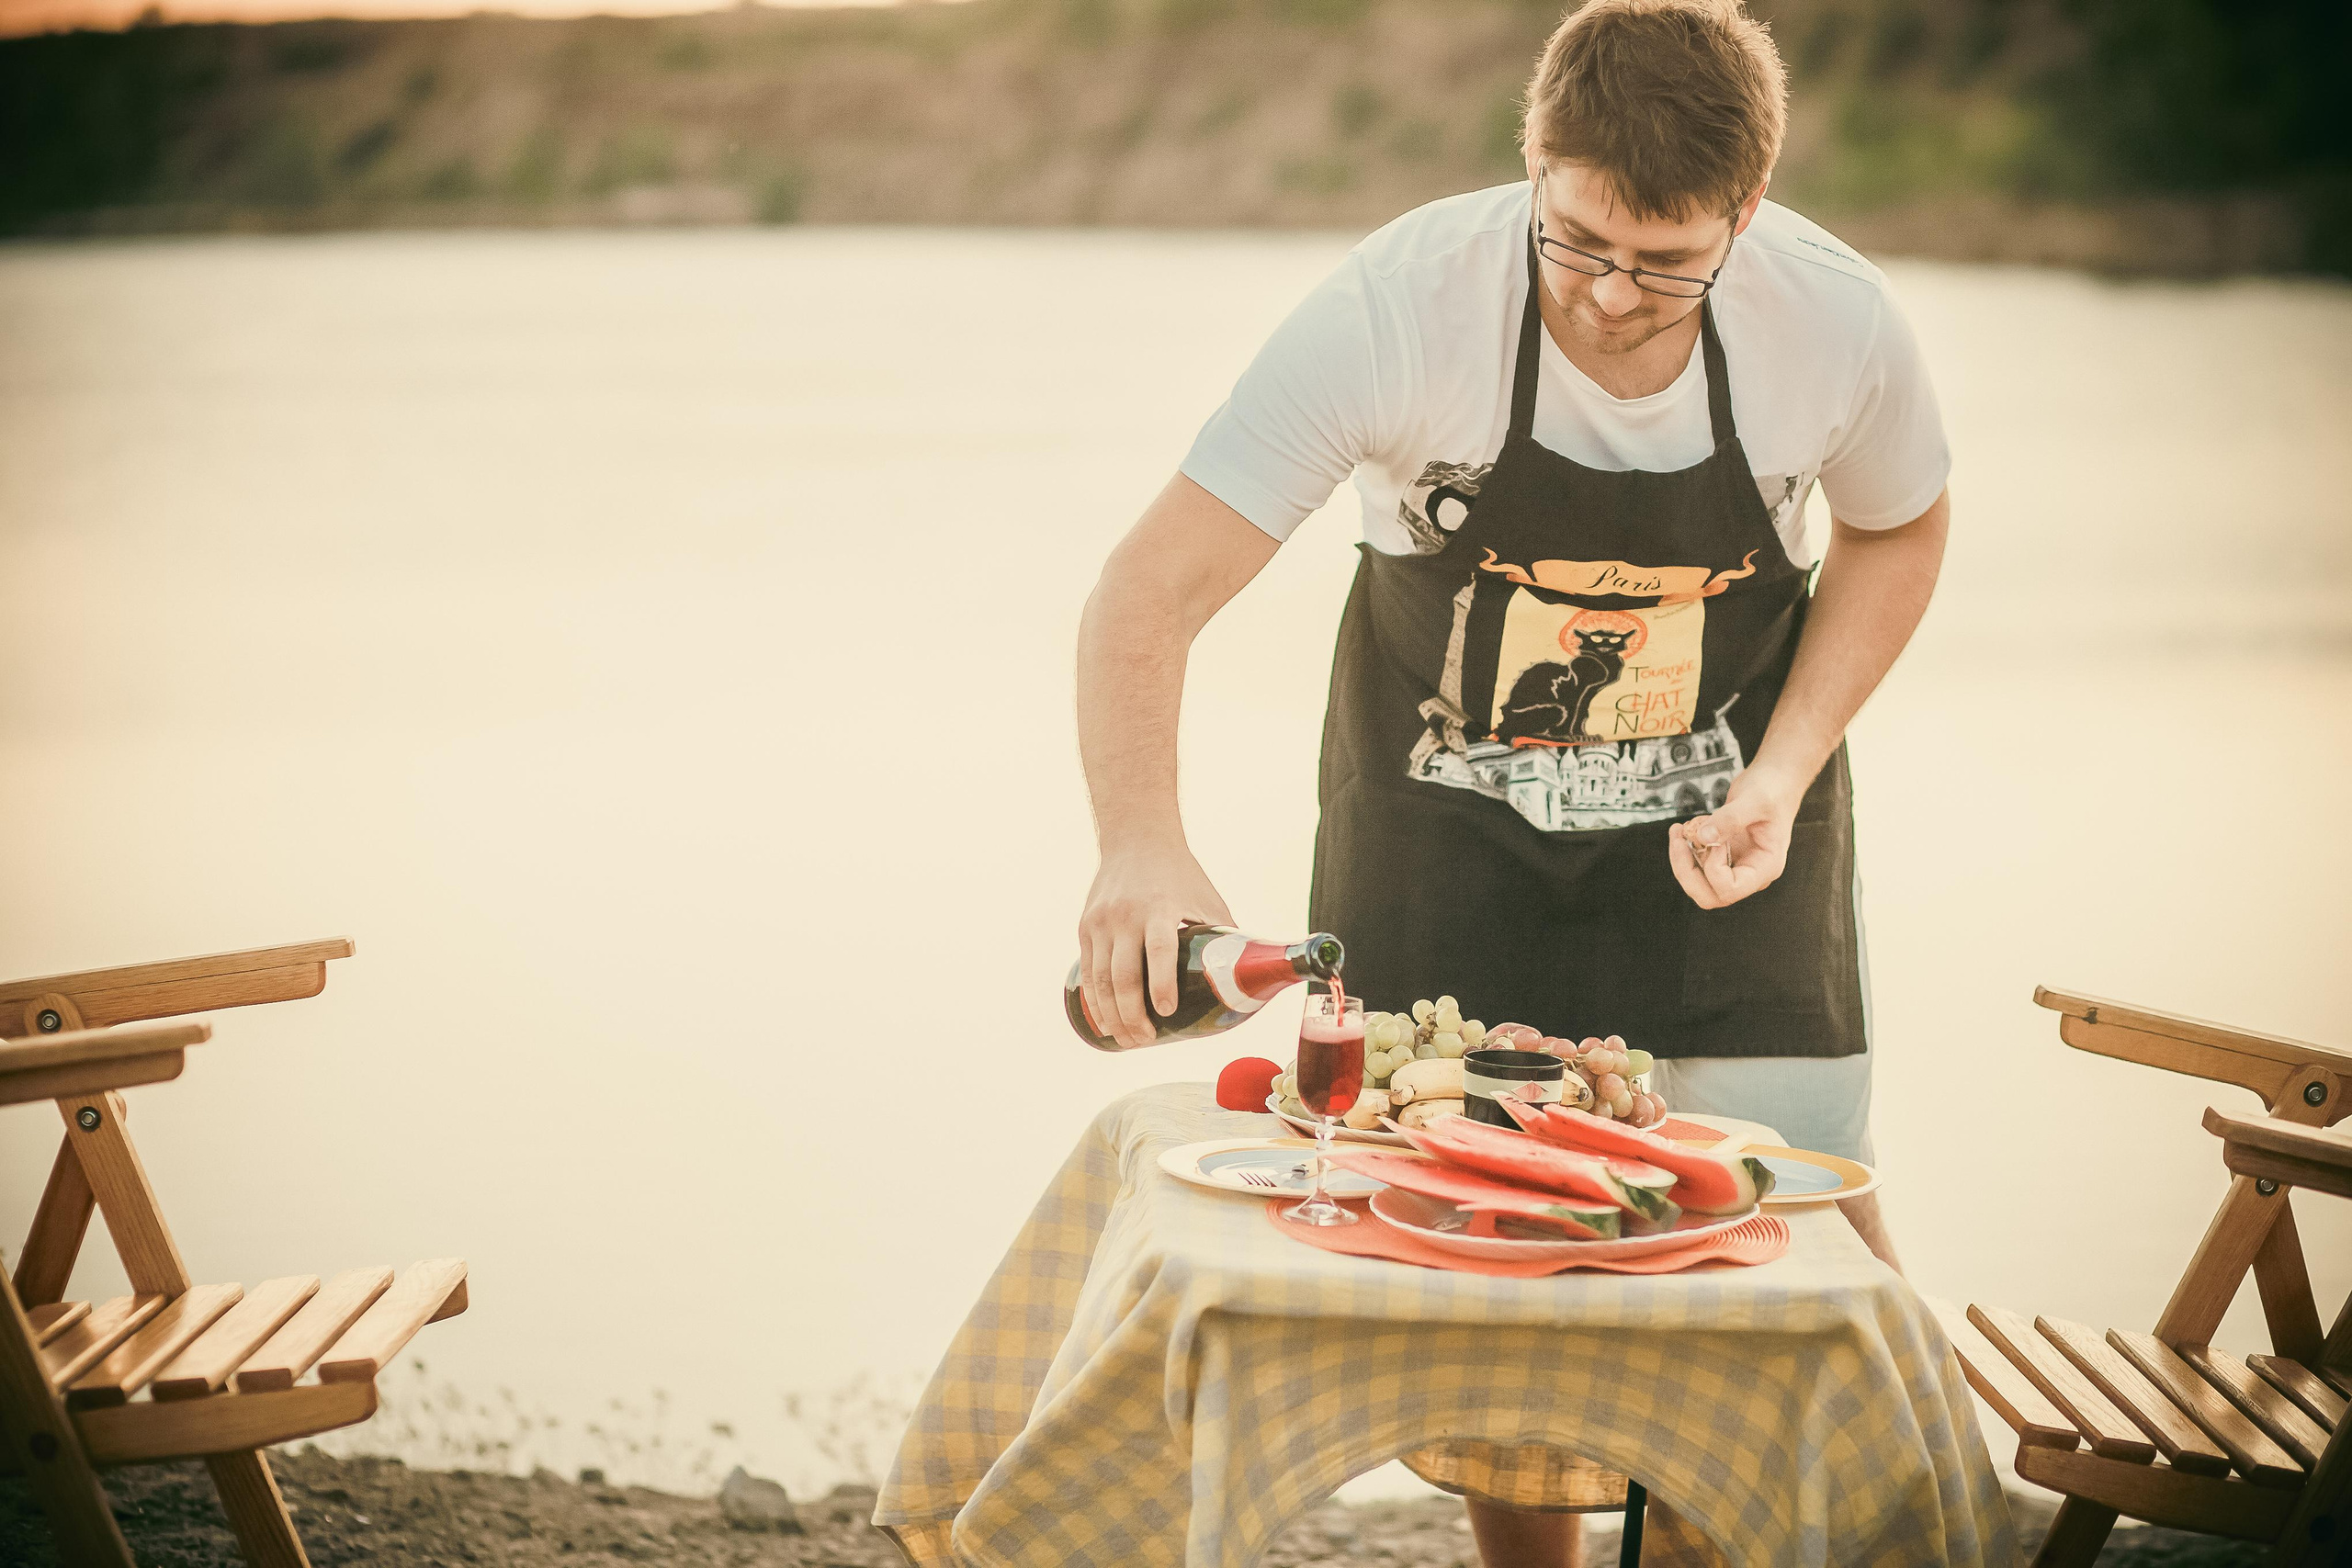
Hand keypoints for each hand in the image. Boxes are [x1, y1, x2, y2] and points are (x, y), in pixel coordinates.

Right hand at [1077, 844, 1233, 1049]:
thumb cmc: (1181, 874)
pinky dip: (1095, 1001)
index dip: (1160, 984)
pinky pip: (1088, 970)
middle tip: (1145, 1040)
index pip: (1157, 951)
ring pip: (1101, 979)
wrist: (1136, 838)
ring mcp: (1101, 921)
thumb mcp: (1208, 899)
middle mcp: (1125, 915)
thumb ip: (1223, 937)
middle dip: (1132, 1015)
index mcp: (1159, 908)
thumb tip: (1248, 978)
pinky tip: (1105, 1021)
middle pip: (1123, 975)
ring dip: (1112, 1015)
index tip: (1166, 1013)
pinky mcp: (1086, 926)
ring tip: (1127, 1041)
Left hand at [1666, 768, 1802, 909]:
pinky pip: (1698, 866)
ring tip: (1678, 830)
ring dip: (1682, 861)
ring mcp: (1736, 865)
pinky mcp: (1723, 856)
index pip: (1731, 889)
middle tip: (1679, 840)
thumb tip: (1703, 837)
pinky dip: (1686, 851)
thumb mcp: (1754, 800)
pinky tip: (1686, 828)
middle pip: (1710, 896)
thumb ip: (1730, 819)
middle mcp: (1750, 873)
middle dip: (1686, 872)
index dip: (1713, 867)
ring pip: (1700, 884)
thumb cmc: (1773, 789)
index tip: (1713, 836)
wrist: (1775, 780)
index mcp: (1765, 867)